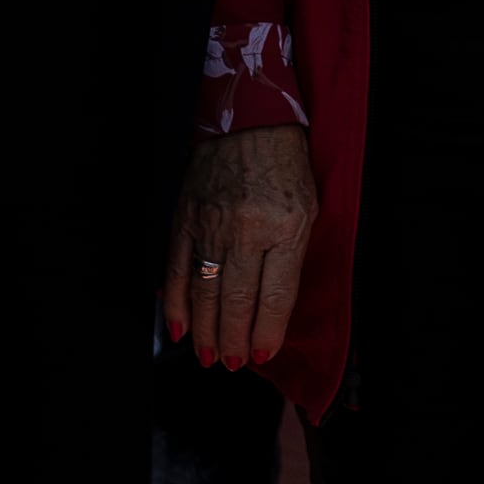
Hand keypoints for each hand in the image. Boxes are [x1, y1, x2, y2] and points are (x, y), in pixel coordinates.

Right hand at [163, 124, 316, 369]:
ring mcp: (212, 225)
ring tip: (209, 356)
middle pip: (236, 301)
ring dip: (205, 332)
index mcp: (285, 226)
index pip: (274, 295)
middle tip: (232, 364)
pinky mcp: (186, 219)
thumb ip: (292, 256)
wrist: (250, 120)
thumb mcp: (307, 208)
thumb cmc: (287, 166)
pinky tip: (179, 328)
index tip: (263, 355)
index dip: (267, 332)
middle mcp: (247, 230)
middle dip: (234, 341)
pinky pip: (178, 270)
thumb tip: (274, 308)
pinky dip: (176, 303)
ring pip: (204, 293)